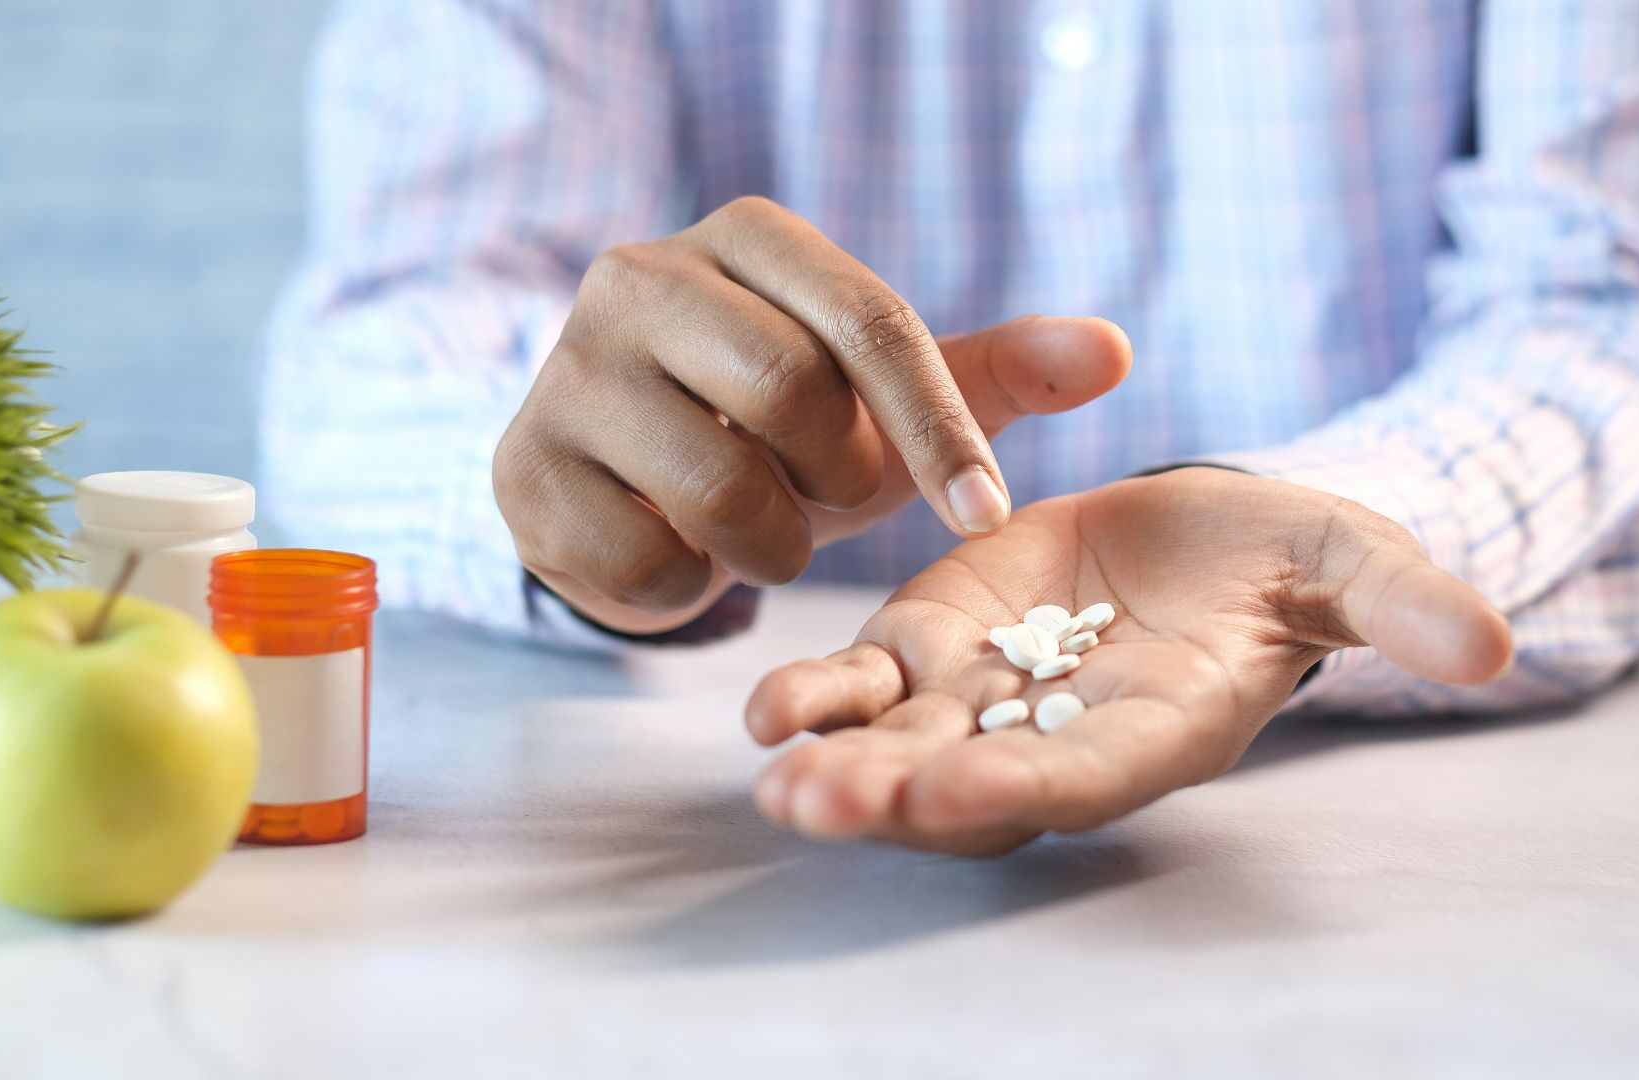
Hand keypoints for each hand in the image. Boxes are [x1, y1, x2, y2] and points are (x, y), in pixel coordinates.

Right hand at [492, 196, 1131, 633]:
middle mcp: (640, 276)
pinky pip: (646, 560)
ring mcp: (566, 371)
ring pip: (718, 487)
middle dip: (840, 481)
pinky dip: (692, 587)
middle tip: (827, 497)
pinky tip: (683, 553)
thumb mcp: (891, 397)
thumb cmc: (783, 428)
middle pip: (791, 396)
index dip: (941, 429)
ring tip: (762, 526)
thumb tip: (1114, 351)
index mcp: (746, 237)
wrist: (632, 479)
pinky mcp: (523, 470)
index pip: (870, 322)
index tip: (988, 517)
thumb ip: (999, 372)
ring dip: (773, 544)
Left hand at [745, 467, 1511, 855]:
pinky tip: (764, 709)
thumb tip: (1494, 645)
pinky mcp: (934, 643)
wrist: (1203, 535)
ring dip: (839, 765)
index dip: (1030, 787)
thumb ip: (1400, 604)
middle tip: (823, 803)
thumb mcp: (1347, 557)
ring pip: (901, 749)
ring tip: (777, 775)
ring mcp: (986, 697)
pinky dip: (820, 698)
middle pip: (972, 787)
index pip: (1090, 778)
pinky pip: (866, 684)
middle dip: (901, 800)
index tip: (964, 793)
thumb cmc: (1286, 558)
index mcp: (1158, 729)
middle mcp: (1059, 735)